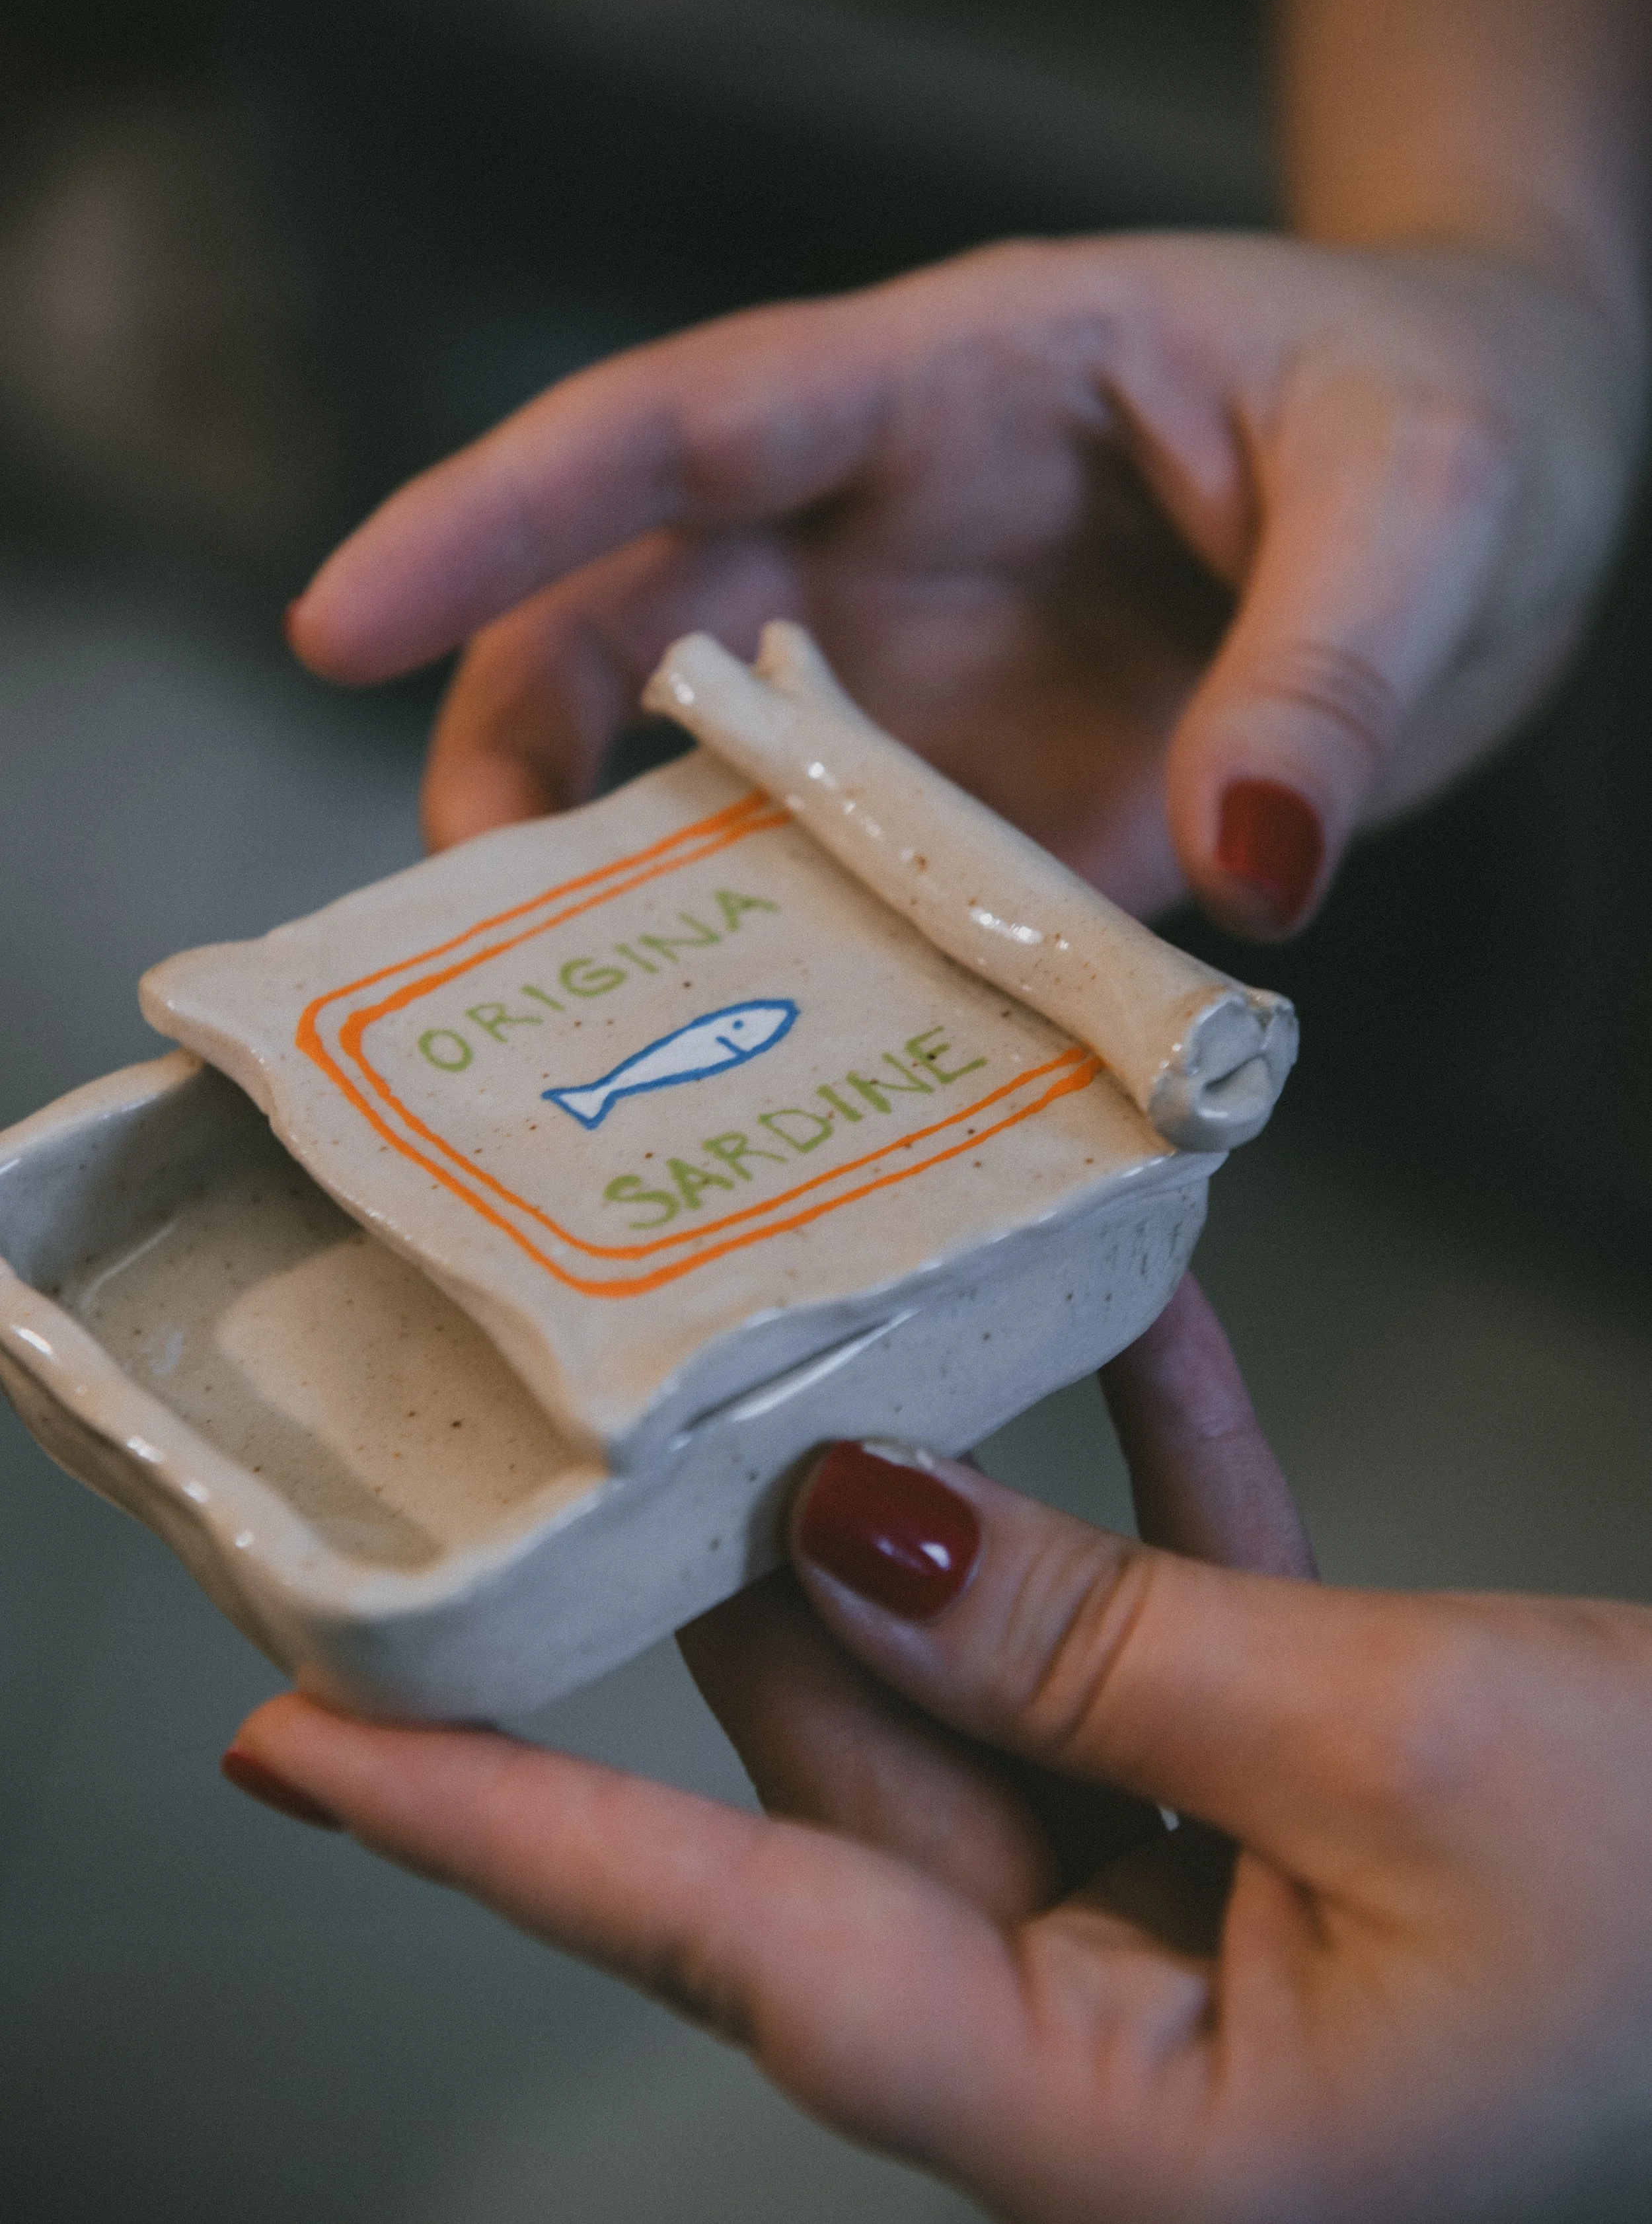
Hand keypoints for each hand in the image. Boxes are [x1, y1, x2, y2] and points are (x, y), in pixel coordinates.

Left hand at [225, 1281, 1651, 2221]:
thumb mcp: (1389, 1753)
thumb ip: (1096, 1645)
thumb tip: (852, 1525)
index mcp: (1132, 2136)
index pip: (742, 1948)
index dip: (497, 1839)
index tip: (298, 1743)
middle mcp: (1137, 2046)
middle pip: (869, 1789)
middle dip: (754, 1588)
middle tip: (609, 1413)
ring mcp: (1213, 1933)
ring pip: (1002, 1696)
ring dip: (955, 1514)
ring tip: (850, 1326)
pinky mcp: (1296, 1821)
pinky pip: (1174, 1650)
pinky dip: (1159, 1503)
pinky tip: (1139, 1330)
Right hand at [288, 232, 1639, 935]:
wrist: (1511, 490)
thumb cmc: (1452, 412)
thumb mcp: (1421, 496)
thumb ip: (1335, 664)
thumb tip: (1250, 865)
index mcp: (950, 385)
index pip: (684, 428)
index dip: (500, 514)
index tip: (337, 615)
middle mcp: (898, 542)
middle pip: (635, 626)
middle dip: (516, 751)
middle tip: (452, 915)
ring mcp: (939, 691)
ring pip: (721, 788)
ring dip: (633, 899)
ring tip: (563, 1040)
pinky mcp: (1000, 817)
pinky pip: (869, 907)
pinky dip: (810, 993)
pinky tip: (777, 1093)